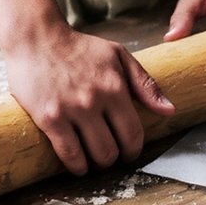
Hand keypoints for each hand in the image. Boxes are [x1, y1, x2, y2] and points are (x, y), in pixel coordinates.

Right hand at [4, 27, 174, 175]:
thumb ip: (145, 83)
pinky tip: (77, 164)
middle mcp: (95, 100)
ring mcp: (70, 110)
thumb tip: (169, 110)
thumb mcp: (118, 56)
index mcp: (115, 87)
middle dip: (114, 158)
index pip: (133, 133)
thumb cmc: (78, 48)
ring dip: (96, 165)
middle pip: (113, 150)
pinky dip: (76, 166)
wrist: (36, 38)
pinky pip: (68, 154)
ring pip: (93, 156)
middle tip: (109, 156)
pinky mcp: (48, 118)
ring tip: (93, 160)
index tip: (129, 152)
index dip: (133, 149)